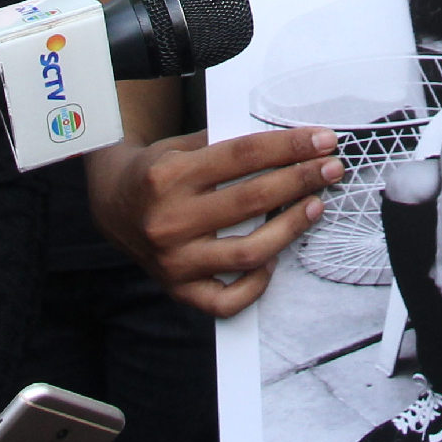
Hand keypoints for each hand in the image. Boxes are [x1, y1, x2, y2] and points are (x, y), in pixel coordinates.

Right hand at [83, 128, 346, 315]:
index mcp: (170, 175)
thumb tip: (289, 144)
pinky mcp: (177, 289)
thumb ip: (225, 145)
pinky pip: (225, 300)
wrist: (111, 205)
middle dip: (300, 181)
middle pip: (251, 200)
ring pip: (248, 252)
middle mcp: (170, 220)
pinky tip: (273, 261)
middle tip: (330, 169)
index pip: (243, 156)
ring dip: (290, 228)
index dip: (289, 147)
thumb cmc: (156, 171)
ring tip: (315, 207)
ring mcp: (174, 260)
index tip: (322, 141)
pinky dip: (255, 285)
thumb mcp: (179, 145)